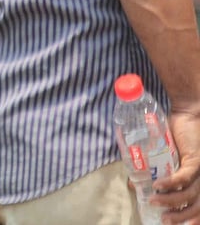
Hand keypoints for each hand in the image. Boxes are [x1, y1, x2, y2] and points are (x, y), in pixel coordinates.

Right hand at [154, 109, 199, 223]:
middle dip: (181, 216)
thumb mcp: (164, 157)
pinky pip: (184, 177)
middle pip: (197, 205)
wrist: (189, 113)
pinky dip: (170, 183)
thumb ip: (153, 170)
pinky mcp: (195, 161)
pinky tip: (158, 186)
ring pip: (189, 194)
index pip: (199, 205)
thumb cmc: (177, 134)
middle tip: (164, 220)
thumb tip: (133, 184)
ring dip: (171, 201)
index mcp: (197, 180)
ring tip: (153, 202)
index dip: (194, 219)